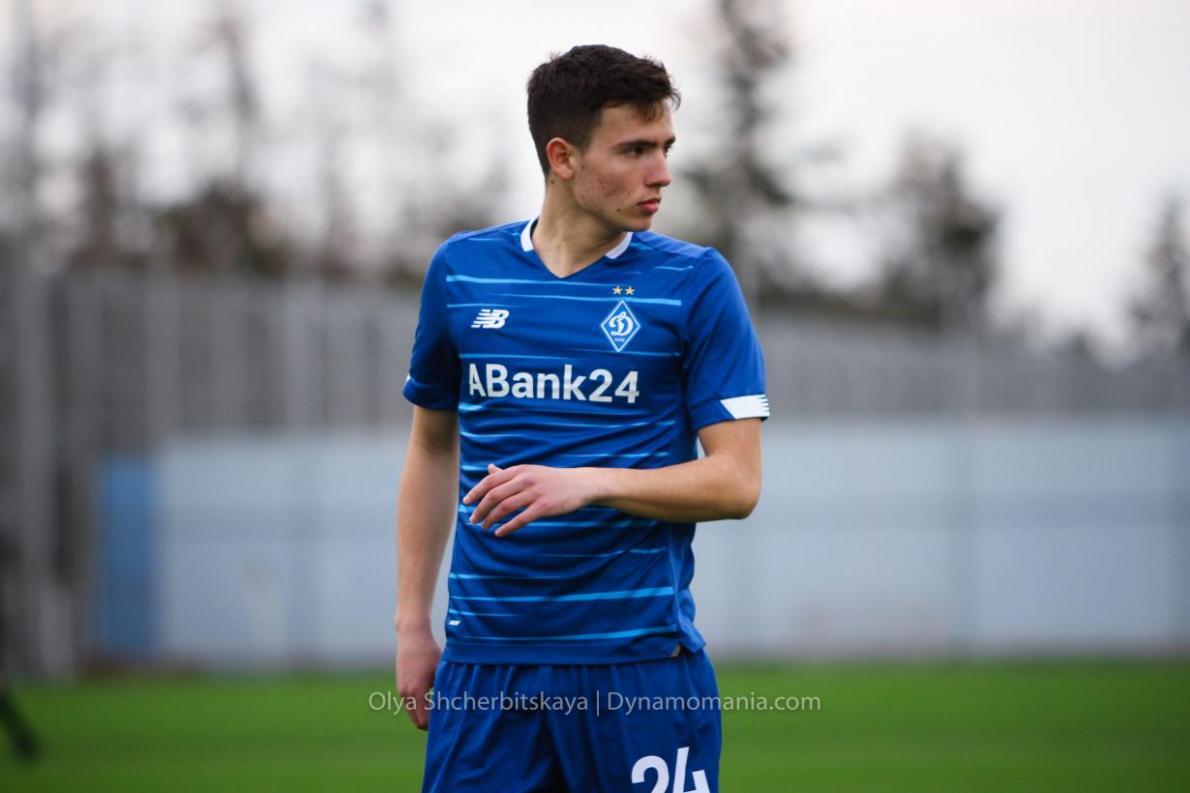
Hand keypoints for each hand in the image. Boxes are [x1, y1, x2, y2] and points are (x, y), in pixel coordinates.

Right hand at [395, 624, 440, 729]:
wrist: (412, 636)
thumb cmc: (430, 652)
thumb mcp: (441, 671)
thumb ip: (445, 689)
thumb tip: (457, 706)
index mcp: (417, 692)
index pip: (424, 721)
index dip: (436, 726)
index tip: (449, 723)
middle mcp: (405, 694)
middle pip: (416, 721)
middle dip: (430, 724)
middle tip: (446, 721)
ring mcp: (401, 690)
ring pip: (412, 713)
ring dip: (424, 714)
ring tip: (441, 709)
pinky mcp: (400, 685)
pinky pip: (409, 704)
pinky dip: (419, 706)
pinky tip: (432, 699)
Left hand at [462, 464, 599, 536]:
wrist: (579, 484)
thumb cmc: (551, 479)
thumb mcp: (529, 471)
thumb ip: (508, 472)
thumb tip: (488, 468)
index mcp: (519, 470)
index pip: (490, 481)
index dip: (476, 492)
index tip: (466, 503)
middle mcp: (525, 479)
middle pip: (495, 495)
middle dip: (481, 509)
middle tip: (474, 520)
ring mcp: (535, 493)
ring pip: (505, 508)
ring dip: (491, 519)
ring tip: (484, 527)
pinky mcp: (544, 507)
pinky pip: (520, 519)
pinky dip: (507, 527)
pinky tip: (499, 533)